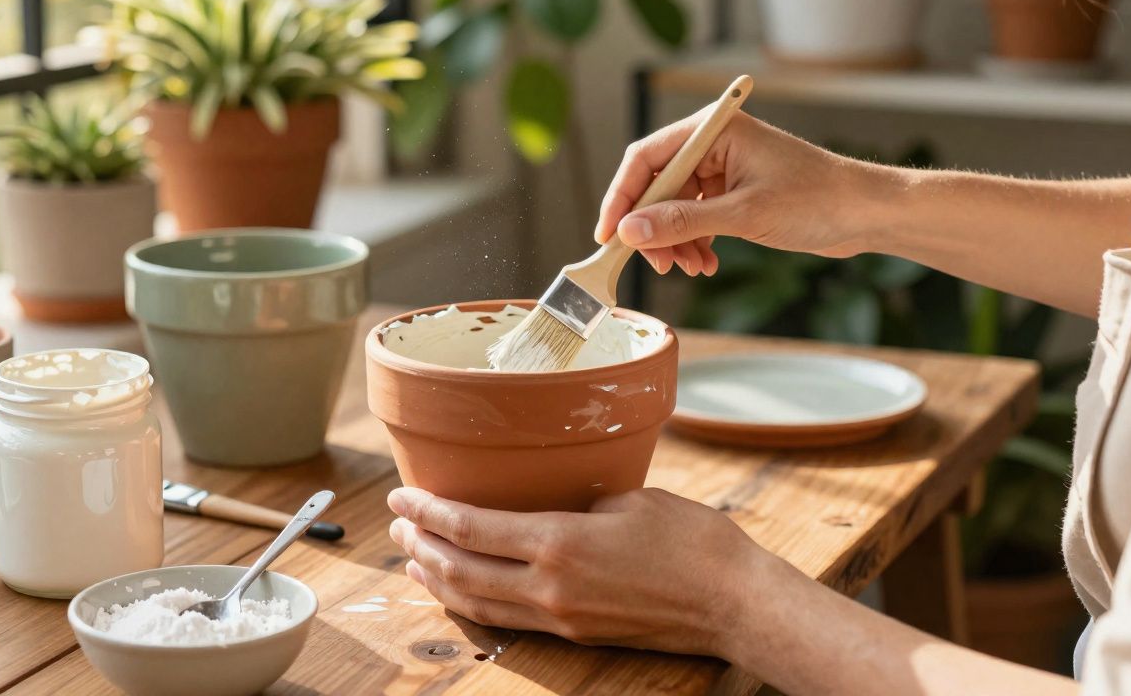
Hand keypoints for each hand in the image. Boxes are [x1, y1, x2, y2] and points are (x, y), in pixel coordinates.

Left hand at [386, 486, 778, 656]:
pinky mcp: (575, 634)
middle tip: (398, 524)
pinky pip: (506, 619)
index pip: (470, 527)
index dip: (427, 511)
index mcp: (559, 543)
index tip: (401, 495)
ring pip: (476, 602)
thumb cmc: (691, 540)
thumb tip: (543, 504)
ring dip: (438, 579)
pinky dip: (472, 602)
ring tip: (415, 557)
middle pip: (460, 569)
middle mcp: (549, 586)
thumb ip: (573, 503)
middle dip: (421, 545)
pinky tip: (461, 589)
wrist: (732, 602)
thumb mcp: (626, 498)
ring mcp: (560, 617)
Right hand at [595, 111, 888, 275]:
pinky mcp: (732, 193)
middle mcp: (713, 145)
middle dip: (652, 228)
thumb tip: (630, 232)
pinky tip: (706, 263)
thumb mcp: (743, 214)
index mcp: (714, 131)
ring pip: (673, 208)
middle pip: (656, 186)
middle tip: (656, 264)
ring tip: (691, 268)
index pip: (646, 159)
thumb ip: (682, 222)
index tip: (609, 235)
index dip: (622, 198)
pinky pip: (694, 218)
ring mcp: (722, 170)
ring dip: (674, 242)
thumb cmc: (817, 200)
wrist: (866, 213)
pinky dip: (693, 243)